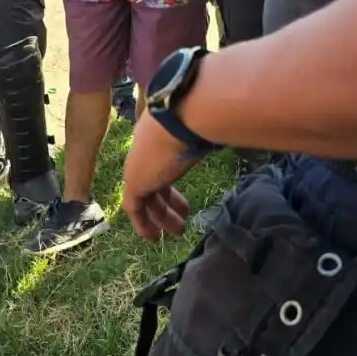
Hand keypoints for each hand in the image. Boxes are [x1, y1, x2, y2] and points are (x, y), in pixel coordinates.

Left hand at [122, 111, 200, 241]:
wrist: (180, 117)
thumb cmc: (195, 117)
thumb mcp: (199, 126)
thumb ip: (203, 133)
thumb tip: (222, 129)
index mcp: (155, 137)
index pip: (159, 165)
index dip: (171, 182)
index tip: (184, 196)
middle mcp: (143, 152)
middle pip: (154, 183)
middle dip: (168, 203)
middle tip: (185, 216)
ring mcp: (137, 167)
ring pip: (147, 198)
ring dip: (161, 218)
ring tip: (178, 232)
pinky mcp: (134, 183)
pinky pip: (134, 208)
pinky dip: (142, 224)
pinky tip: (153, 238)